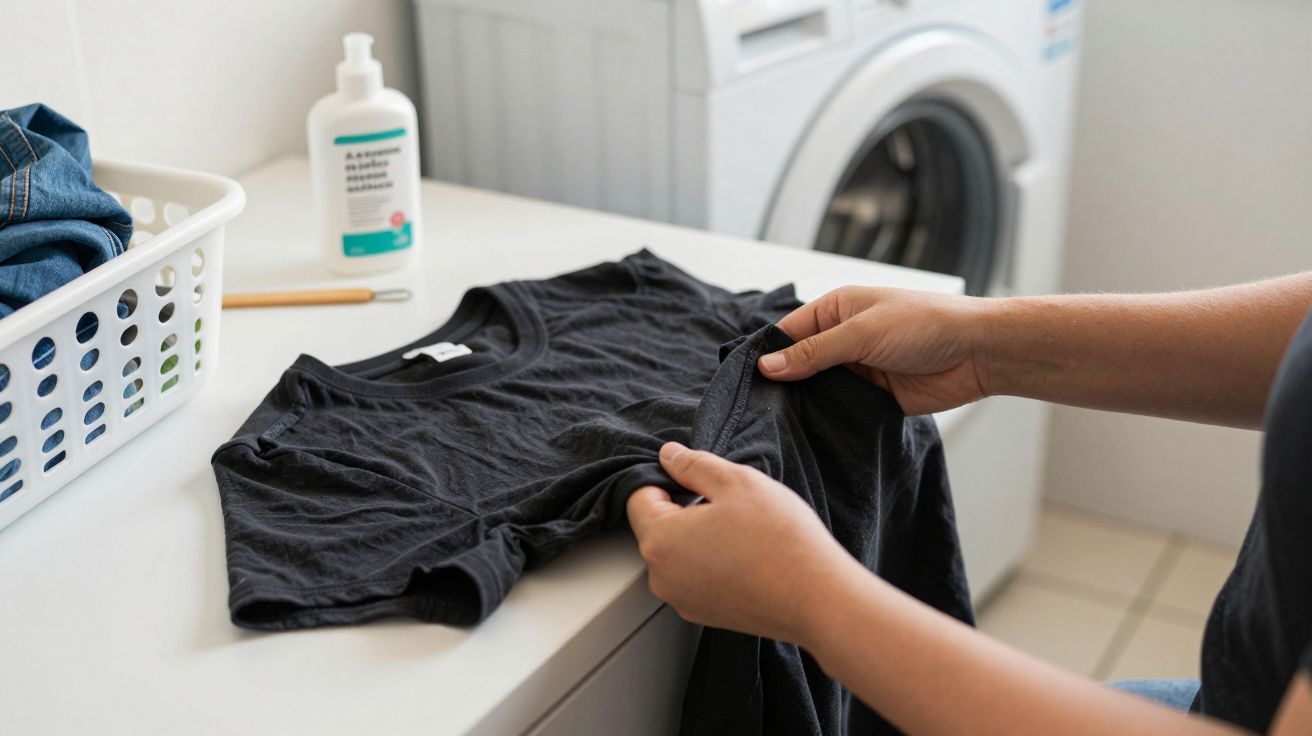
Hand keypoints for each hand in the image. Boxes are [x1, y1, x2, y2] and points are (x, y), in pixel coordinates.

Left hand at [626, 442, 857, 644]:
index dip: (669, 480)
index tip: (702, 481)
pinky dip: (714, 564)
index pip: (639, 496)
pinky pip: (697, 578)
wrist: (817, 598)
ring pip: (679, 554)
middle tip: (730, 506)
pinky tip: (747, 558)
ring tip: (742, 534)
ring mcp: (682, 600)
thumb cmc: (778, 539)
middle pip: (657, 527)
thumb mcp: (736, 482)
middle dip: (685, 510)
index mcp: (659, 541)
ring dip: (700, 538)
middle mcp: (661, 577)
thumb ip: (694, 464)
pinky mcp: (706, 615)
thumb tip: (668, 456)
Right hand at [757, 286, 991, 414]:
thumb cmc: (925, 324)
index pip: (788, 333)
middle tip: (757, 410)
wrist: (978, 353)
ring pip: (818, 391)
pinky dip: (829, 420)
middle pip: (800, 365)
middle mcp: (843, 339)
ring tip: (779, 425)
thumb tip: (767, 366)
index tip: (746, 381)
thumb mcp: (862, 333)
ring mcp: (858, 370)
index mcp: (836, 310)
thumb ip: (814, 353)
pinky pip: (842, 410)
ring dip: (806, 405)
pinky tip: (811, 433)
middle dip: (784, 384)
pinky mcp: (873, 397)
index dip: (768, 355)